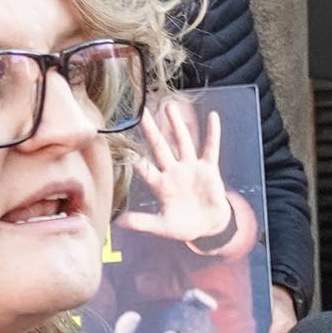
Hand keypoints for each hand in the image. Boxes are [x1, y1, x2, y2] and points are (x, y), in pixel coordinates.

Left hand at [117, 93, 248, 249]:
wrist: (209, 226)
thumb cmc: (184, 226)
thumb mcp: (162, 226)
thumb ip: (142, 222)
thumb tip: (118, 223)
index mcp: (160, 184)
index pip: (144, 168)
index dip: (134, 157)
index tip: (121, 142)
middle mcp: (173, 171)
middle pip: (160, 147)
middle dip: (151, 130)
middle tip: (141, 111)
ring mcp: (191, 167)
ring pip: (182, 141)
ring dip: (177, 125)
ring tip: (169, 106)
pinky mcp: (208, 168)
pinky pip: (211, 148)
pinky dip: (213, 133)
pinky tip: (213, 117)